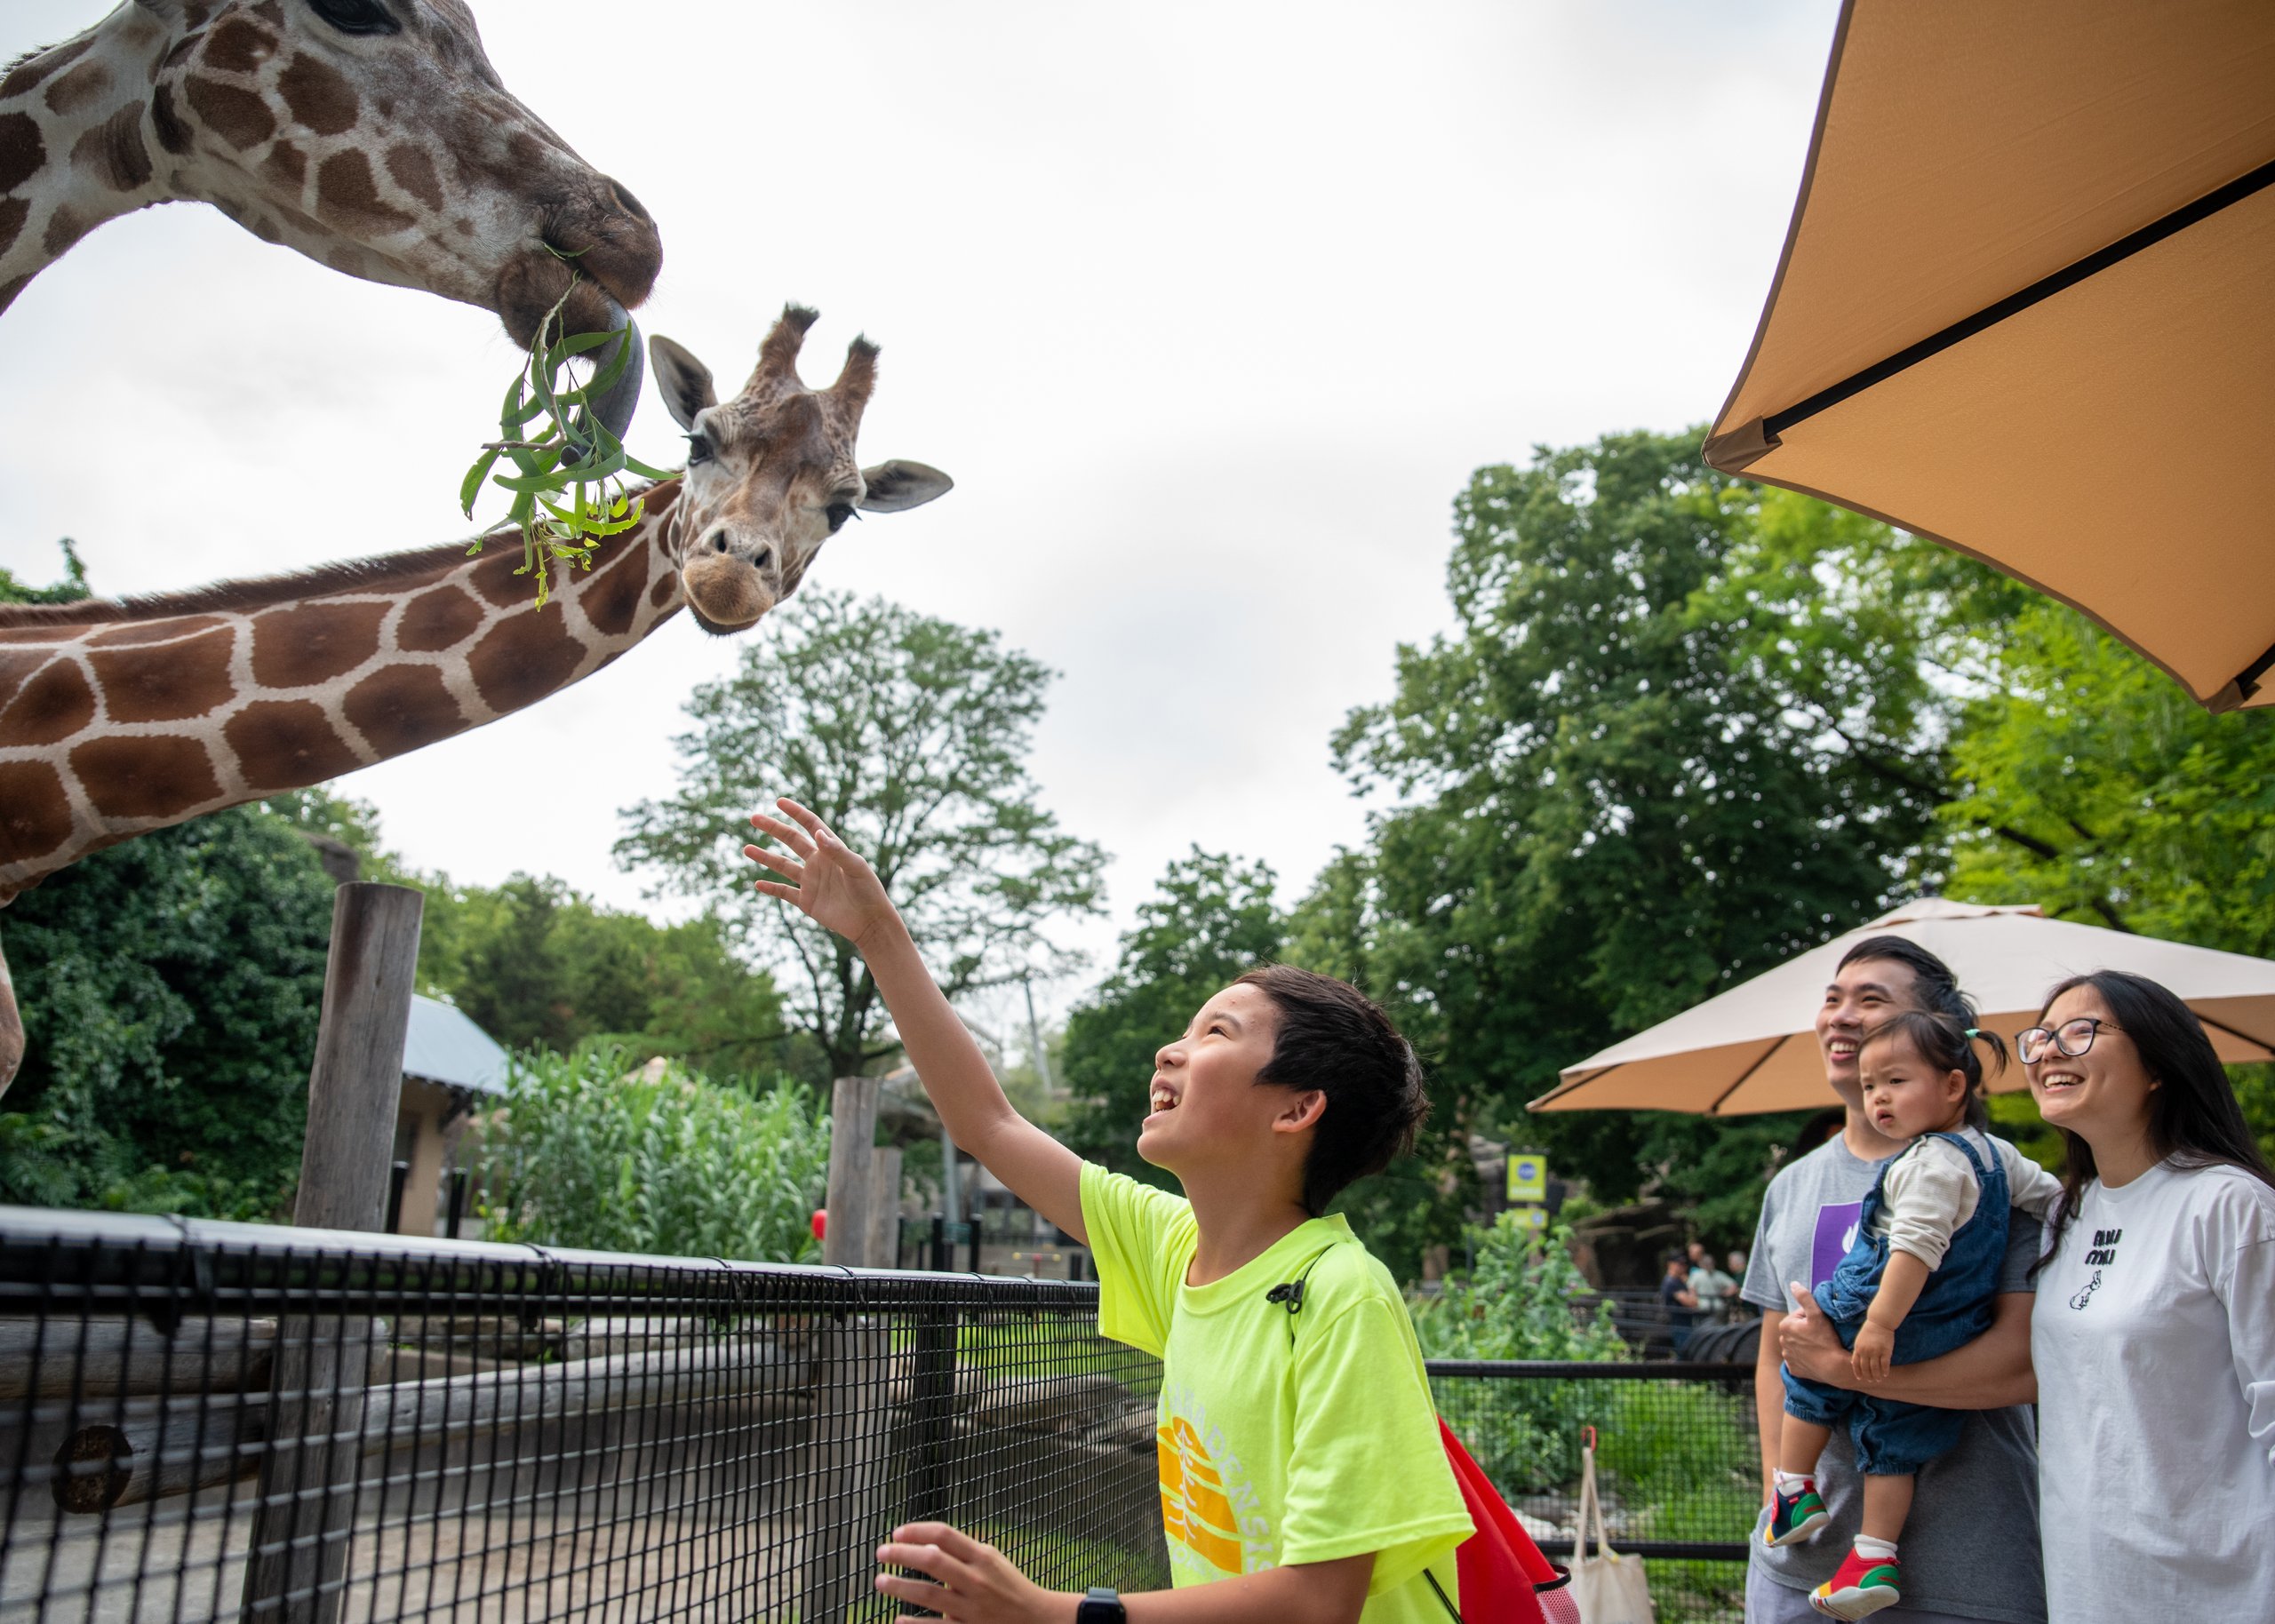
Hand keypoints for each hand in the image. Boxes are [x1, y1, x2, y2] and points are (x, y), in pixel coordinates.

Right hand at [743, 798, 896, 950]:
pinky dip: (771, 888)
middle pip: (791, 840)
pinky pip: (784, 892)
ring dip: (765, 856)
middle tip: (753, 817)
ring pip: (782, 865)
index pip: (810, 825)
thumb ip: (837, 851)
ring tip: (746, 848)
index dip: (796, 812)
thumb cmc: (869, 891)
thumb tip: (816, 833)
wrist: (870, 921)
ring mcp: (811, 882)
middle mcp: (818, 862)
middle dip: (773, 828)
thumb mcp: (856, 867)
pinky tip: (757, 883)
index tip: (779, 801)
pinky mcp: (807, 901)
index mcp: (830, 850)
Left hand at [874, 1523, 1068, 1622]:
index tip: (897, 1532)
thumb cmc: (1008, 1585)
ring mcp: (971, 1607)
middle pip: (932, 1560)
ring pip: (928, 1593)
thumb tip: (926, 1542)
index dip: (917, 1530)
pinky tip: (898, 1619)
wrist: (1035, 1619)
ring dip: (899, 1586)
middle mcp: (976, 1579)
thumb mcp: (991, 1560)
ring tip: (880, 1582)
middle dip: (901, 1554)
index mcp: (982, 1556)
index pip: (944, 1534)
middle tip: (881, 1553)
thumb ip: (962, 1551)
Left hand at [1779, 1281, 1854, 1388]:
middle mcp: (1782, 1342)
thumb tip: (1793, 1284)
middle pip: (1798, 1331)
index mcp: (1785, 1326)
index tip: (1821, 1324)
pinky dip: (1806, 1358)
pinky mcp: (1794, 1370)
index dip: (1812, 1318)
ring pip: (1798, 1345)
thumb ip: (1804, 1297)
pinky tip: (1815, 1357)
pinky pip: (1799, 1360)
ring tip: (1820, 1346)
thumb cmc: (1826, 1339)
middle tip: (1822, 1336)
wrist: (1834, 1367)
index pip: (1799, 1316)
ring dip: (1806, 1344)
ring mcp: (1787, 1357)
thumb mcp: (1816, 1314)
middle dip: (1807, 1331)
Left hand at [1850, 1322, 1892, 1383]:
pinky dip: (1884, 1371)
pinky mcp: (1885, 1351)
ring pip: (1875, 1368)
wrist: (1879, 1322)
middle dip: (1867, 1376)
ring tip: (1878, 1379)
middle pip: (1865, 1368)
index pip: (1856, 1364)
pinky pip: (1884, 1364)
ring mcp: (1876, 1352)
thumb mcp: (1859, 1340)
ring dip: (1876, 1375)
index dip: (1857, 1372)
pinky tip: (1885, 1374)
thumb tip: (1852, 1362)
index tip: (1859, 1378)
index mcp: (1858, 1348)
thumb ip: (1857, 1351)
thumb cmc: (1869, 1331)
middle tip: (1871, 1381)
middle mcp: (1866, 1351)